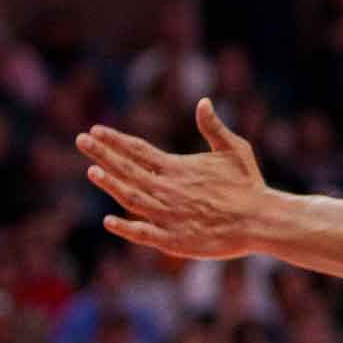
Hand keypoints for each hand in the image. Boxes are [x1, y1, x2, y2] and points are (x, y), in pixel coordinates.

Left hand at [76, 99, 266, 258]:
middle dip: (102, 154)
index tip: (95, 130)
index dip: (115, 140)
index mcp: (178, 168)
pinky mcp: (173, 240)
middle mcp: (168, 190)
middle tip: (81, 140)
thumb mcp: (235, 149)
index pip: (139, 150)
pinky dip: (125, 227)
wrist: (261, 221)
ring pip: (130, 198)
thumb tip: (202, 102)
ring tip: (91, 171)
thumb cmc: (249, 184)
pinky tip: (108, 220)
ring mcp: (168, 216)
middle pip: (128, 170)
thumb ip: (214, 127)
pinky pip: (142, 233)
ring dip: (110, 184)